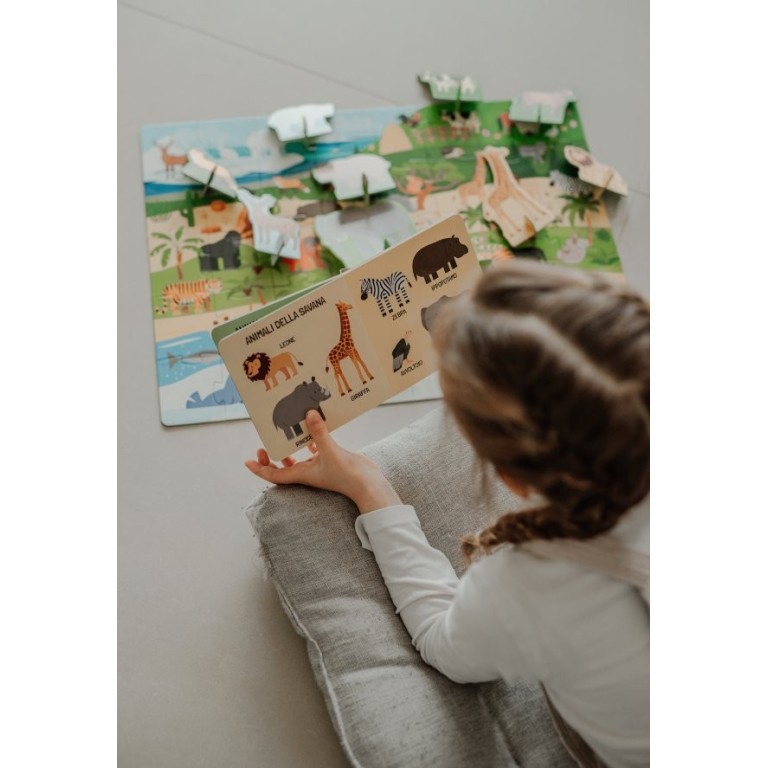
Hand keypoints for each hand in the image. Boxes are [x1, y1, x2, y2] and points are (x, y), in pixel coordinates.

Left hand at [245, 410, 401, 513]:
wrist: (368, 484)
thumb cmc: (347, 475)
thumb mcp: (330, 451)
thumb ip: (318, 433)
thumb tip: (308, 413)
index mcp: (303, 474)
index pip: (275, 475)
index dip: (260, 469)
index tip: (247, 462)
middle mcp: (309, 472)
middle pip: (283, 467)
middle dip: (272, 458)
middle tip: (262, 447)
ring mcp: (320, 466)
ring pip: (299, 458)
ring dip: (290, 448)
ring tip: (284, 433)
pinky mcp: (332, 459)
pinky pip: (317, 449)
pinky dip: (312, 440)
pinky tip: (313, 428)